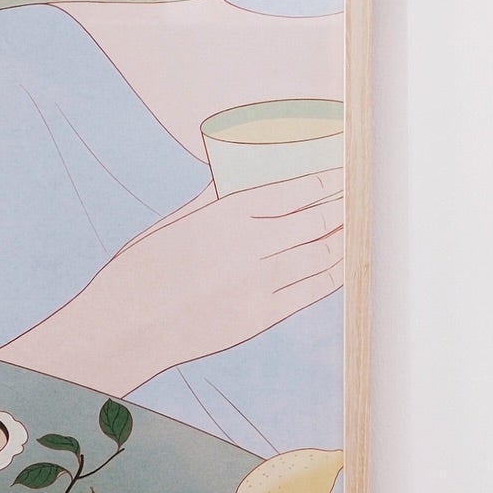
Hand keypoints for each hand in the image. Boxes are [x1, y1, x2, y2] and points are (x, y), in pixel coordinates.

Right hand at [0, 168, 343, 395]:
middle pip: (318, 217)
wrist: (126, 326)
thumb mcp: (174, 221)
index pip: (297, 187)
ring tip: (363, 220)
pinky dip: (337, 273)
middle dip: (347, 201)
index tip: (346, 166)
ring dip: (348, 235)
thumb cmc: (141, 269)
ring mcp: (261, 282)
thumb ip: (213, 198)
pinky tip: (348, 261)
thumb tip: (237, 176)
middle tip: (366, 189)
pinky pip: (314, 290)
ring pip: (324, 253)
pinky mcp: (263, 315)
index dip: (329, 176)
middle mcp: (252, 244)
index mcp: (228, 213)